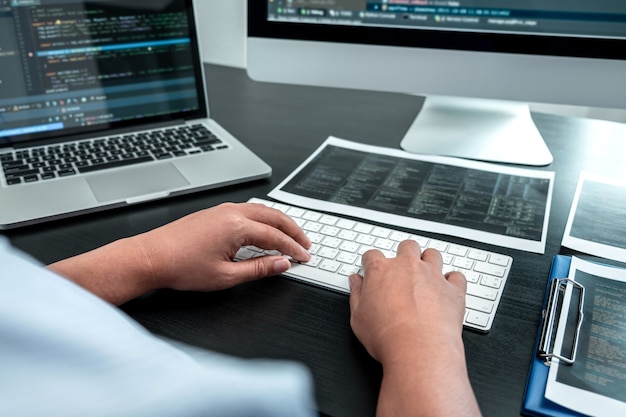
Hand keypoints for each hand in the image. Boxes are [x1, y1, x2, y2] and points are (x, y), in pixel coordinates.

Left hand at [49, 202, 310, 303]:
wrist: (149, 257)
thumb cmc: (181, 267)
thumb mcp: (226, 276)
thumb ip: (259, 269)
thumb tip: (281, 264)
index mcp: (237, 226)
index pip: (276, 236)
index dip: (293, 248)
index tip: (304, 257)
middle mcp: (232, 212)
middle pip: (274, 216)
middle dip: (293, 230)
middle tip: (306, 244)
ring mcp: (222, 210)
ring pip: (262, 210)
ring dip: (280, 222)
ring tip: (291, 236)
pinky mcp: (214, 212)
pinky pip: (249, 210)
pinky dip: (264, 219)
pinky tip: (265, 229)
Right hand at [348, 240, 480, 416]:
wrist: (418, 350)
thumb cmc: (387, 336)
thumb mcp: (358, 317)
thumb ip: (356, 294)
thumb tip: (355, 282)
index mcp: (381, 271)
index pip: (373, 255)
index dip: (371, 262)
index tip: (371, 269)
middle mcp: (408, 267)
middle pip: (407, 246)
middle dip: (404, 254)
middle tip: (402, 269)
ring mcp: (432, 276)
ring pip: (433, 254)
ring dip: (429, 261)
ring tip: (426, 275)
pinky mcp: (453, 290)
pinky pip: (457, 276)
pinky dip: (453, 281)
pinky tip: (447, 289)